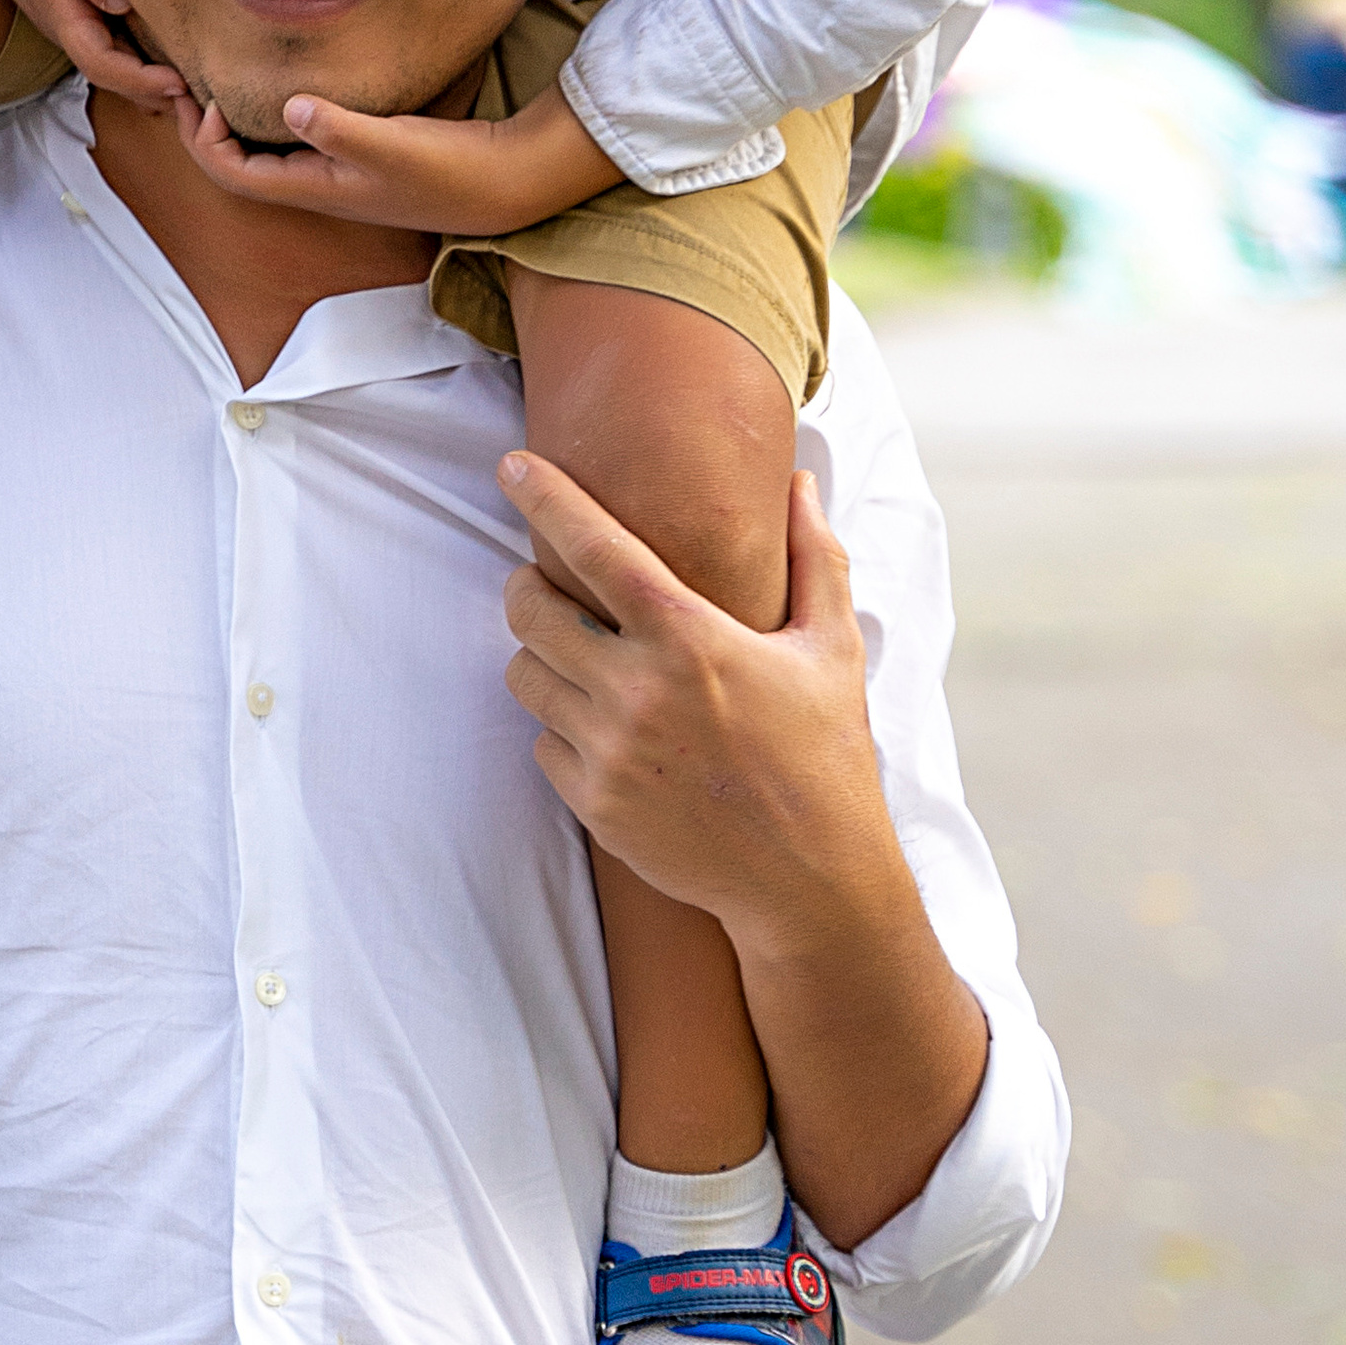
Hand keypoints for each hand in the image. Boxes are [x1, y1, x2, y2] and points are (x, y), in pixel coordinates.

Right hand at [0, 0, 182, 111]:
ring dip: (152, 75)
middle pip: (113, 73)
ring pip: (115, 55)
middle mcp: (64, 17)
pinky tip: (175, 41)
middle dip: (154, 94)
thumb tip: (121, 4)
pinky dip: (145, 45)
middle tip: (204, 103)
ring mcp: (70, 5)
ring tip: (198, 82)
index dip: (141, 82)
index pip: (101, 65)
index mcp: (57, 8)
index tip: (182, 85)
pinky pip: (115, 30)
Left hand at [177, 78, 620, 232]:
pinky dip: (272, 115)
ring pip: (264, 153)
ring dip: (235, 123)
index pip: (233, 174)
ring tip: (218, 77)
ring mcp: (338, 174)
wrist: (505, 184)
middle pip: (238, 166)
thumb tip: (287, 108)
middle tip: (185, 80)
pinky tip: (281, 82)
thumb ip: (341, 127)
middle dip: (203, 129)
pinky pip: (295, 141)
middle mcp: (319, 186)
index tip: (201, 93)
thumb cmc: (451, 168)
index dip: (201, 140)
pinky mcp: (359, 156)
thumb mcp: (396, 143)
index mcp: (316, 188)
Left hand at [498, 457, 905, 951]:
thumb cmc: (827, 756)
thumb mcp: (832, 648)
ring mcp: (608, 751)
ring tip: (583, 662)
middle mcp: (636, 690)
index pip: (593, 546)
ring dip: (542, 659)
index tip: (513, 463)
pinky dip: (562, 728)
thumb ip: (813, 557)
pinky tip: (609, 732)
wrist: (812, 881)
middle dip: (528, 587)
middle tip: (550, 587)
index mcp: (690, 637)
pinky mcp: (593, 804)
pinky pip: (542, 743)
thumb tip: (801, 481)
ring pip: (524, 676)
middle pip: (529, 610)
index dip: (545, 496)